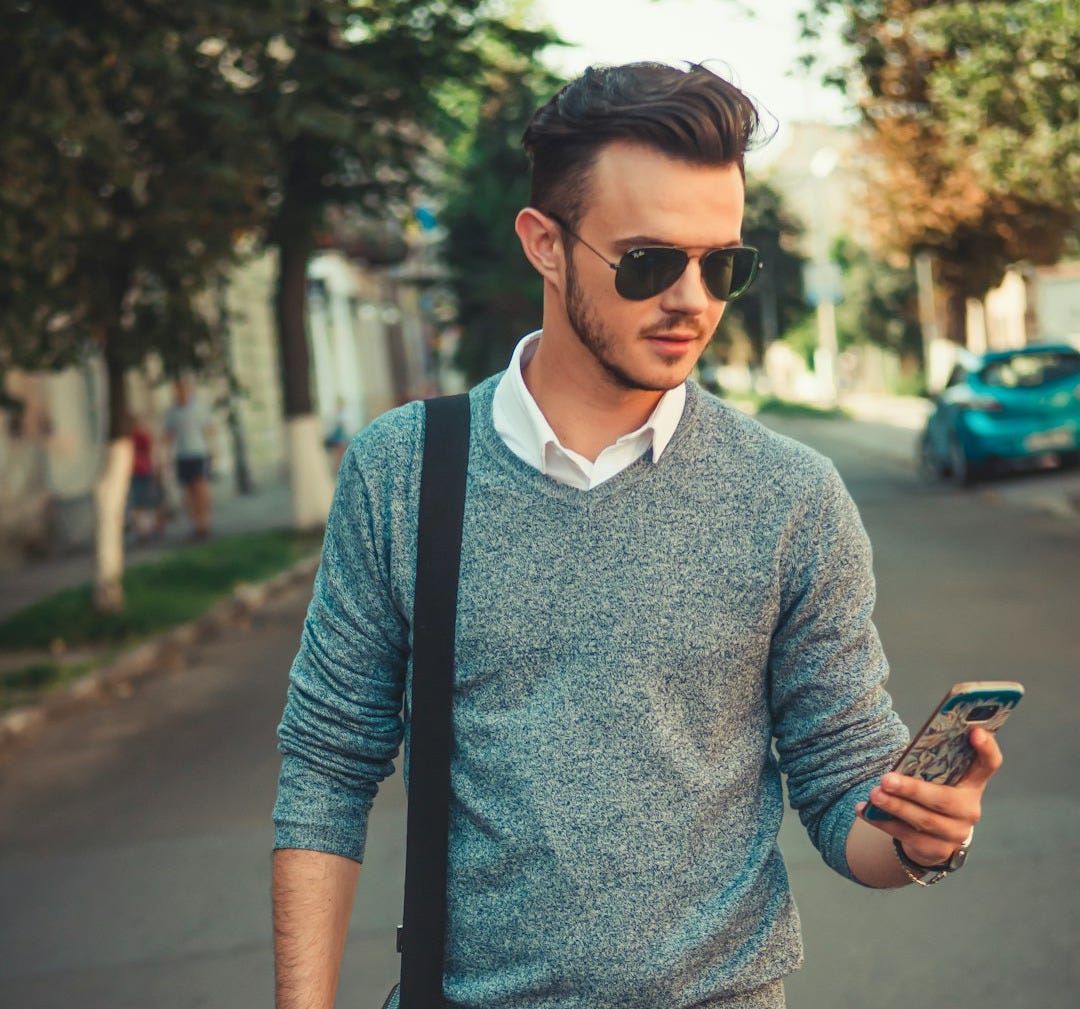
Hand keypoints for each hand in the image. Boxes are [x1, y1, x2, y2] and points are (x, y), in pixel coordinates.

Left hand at [855, 727, 1002, 866]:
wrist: (933, 836)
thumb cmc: (931, 792)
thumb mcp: (935, 777)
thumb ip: (928, 763)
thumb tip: (905, 751)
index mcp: (972, 783)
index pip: (989, 764)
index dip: (986, 748)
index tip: (975, 731)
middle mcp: (970, 809)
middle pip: (945, 799)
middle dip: (913, 789)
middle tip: (886, 779)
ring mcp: (956, 833)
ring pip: (924, 820)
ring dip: (895, 806)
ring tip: (874, 795)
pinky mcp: (937, 850)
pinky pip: (907, 836)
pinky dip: (883, 822)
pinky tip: (864, 811)